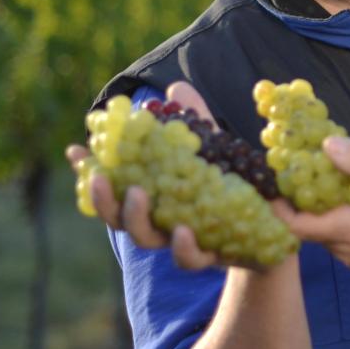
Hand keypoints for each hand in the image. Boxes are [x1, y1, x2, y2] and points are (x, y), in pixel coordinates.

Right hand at [65, 81, 272, 270]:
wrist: (275, 229)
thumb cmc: (234, 187)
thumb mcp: (216, 149)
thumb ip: (194, 122)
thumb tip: (176, 89)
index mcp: (155, 196)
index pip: (114, 186)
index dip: (88, 172)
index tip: (74, 150)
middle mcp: (161, 222)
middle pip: (119, 218)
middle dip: (104, 199)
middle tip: (100, 176)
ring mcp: (182, 242)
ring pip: (147, 238)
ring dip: (136, 218)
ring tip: (139, 193)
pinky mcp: (211, 256)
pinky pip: (190, 258)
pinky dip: (183, 246)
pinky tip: (182, 230)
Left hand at [284, 136, 349, 272]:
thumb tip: (326, 145)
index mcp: (348, 229)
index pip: (295, 225)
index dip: (278, 207)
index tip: (272, 184)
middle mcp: (347, 251)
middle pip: (308, 230)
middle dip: (300, 204)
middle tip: (299, 173)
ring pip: (327, 236)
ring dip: (321, 212)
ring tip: (327, 182)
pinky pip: (344, 241)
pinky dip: (339, 222)